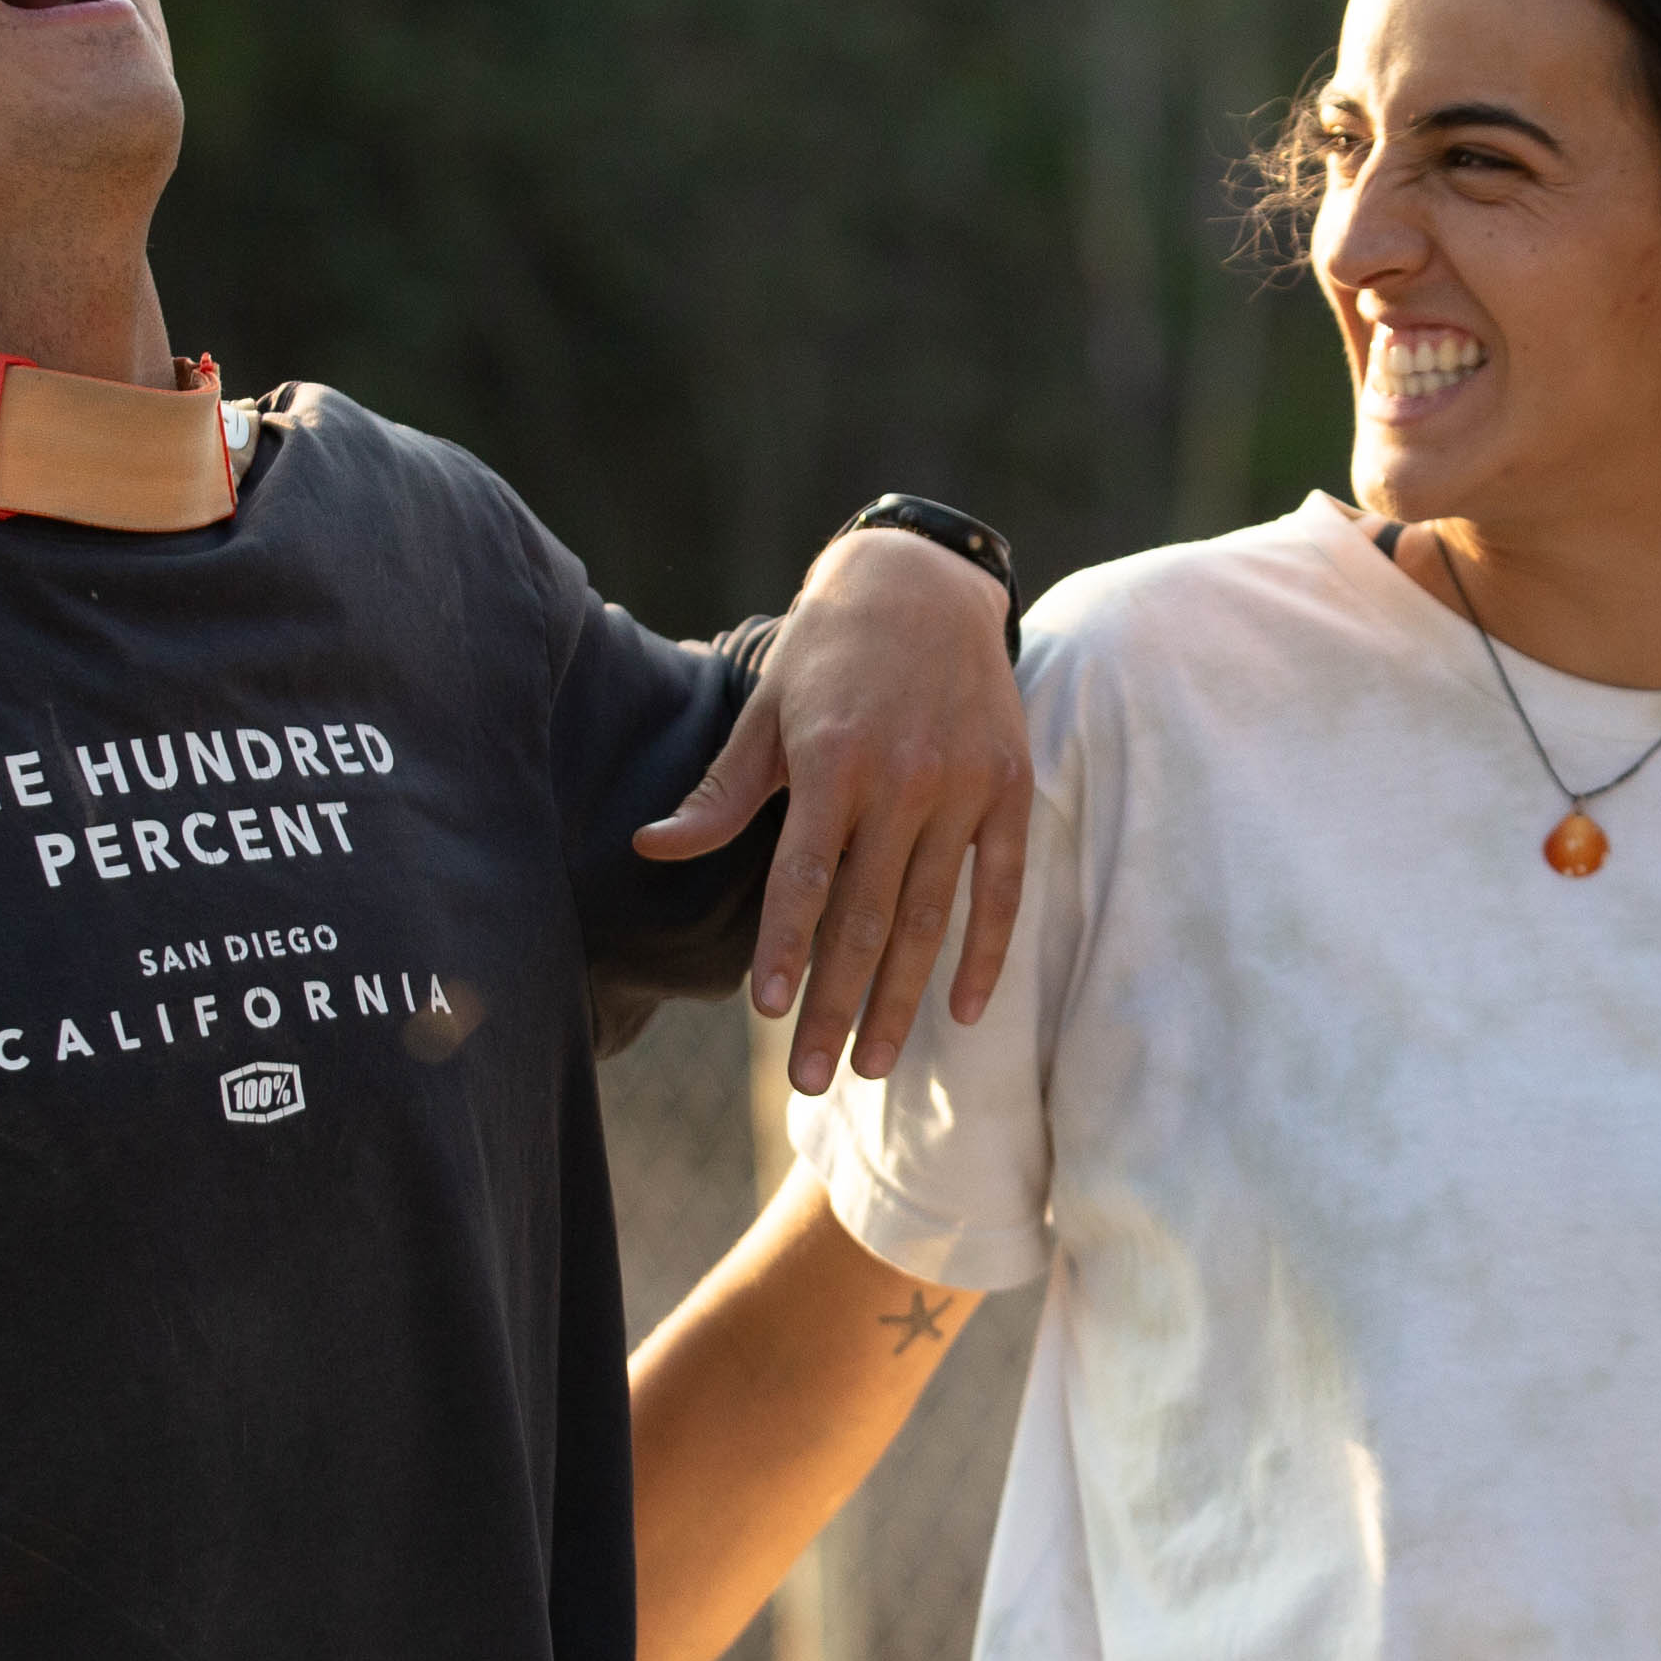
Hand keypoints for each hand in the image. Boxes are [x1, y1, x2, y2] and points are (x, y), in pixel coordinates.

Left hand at [627, 527, 1027, 1089]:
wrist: (925, 581)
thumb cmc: (829, 651)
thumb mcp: (766, 710)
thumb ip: (721, 793)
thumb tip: (650, 849)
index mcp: (834, 761)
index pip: (804, 880)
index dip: (785, 951)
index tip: (769, 1014)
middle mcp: (904, 779)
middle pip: (866, 917)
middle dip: (837, 1006)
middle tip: (810, 1079)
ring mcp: (963, 785)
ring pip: (930, 916)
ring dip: (902, 998)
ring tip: (874, 1064)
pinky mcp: (1009, 787)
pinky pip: (1001, 887)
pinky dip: (984, 952)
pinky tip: (962, 1009)